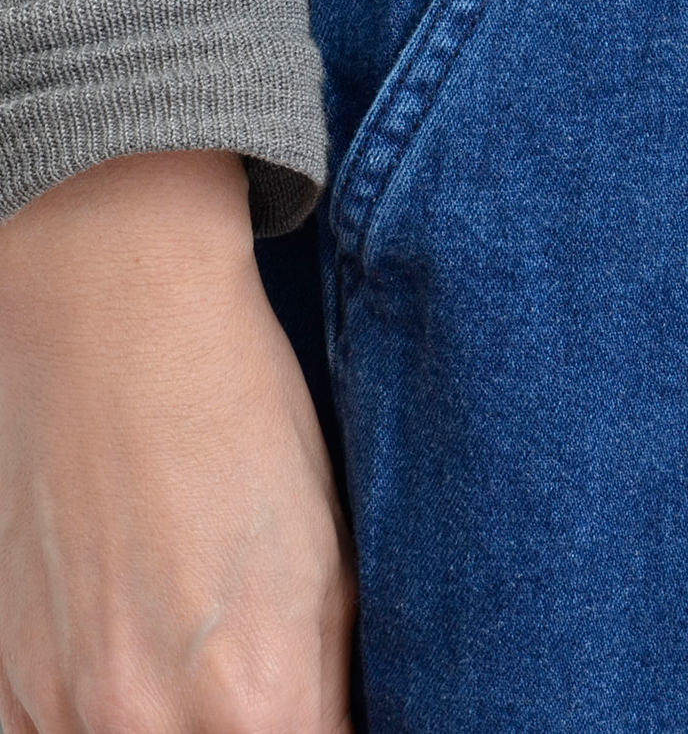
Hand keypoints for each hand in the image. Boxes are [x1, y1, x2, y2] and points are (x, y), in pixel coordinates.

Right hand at [0, 150, 356, 733]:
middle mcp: (149, 725)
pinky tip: (134, 668)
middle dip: (261, 730)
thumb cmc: (240, 413)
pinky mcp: (4, 686)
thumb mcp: (330, 553)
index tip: (327, 708)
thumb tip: (330, 726)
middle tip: (269, 690)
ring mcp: (60, 711)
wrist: (112, 318)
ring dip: (177, 729)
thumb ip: (329, 680)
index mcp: (261, 696)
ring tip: (199, 668)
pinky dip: (105, 725)